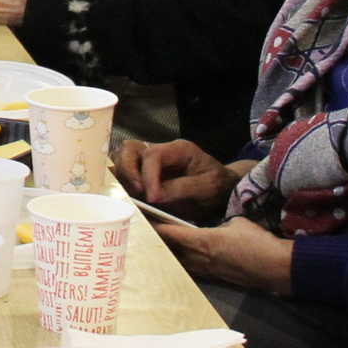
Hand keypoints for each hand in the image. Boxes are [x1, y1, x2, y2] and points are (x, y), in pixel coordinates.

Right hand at [113, 137, 244, 211]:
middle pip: (130, 149)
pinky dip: (122, 183)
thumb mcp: (206, 188)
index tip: (152, 198)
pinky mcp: (146, 174)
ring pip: (123, 158)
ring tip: (133, 198)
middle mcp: (161, 150)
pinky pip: (126, 173)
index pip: (153, 155)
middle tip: (137, 194)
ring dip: (123, 178)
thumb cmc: (218, 187)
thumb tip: (154, 197)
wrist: (224, 192)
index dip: (148, 176)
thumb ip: (181, 189)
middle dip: (128, 172)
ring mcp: (151, 162)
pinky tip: (129, 198)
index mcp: (178, 149)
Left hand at [155, 215, 294, 295]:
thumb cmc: (258, 242)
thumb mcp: (237, 223)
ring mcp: (206, 271)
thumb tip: (214, 227)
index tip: (141, 219)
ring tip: (156, 245)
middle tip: (143, 232)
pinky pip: (190, 270)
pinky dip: (181, 263)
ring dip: (167, 254)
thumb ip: (219, 224)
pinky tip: (178, 258)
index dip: (153, 226)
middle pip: (168, 250)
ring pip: (177, 262)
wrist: (276, 268)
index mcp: (202, 241)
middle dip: (155, 241)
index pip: (169, 233)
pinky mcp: (214, 279)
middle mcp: (199, 258)